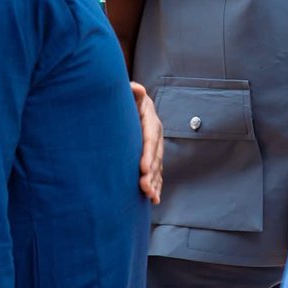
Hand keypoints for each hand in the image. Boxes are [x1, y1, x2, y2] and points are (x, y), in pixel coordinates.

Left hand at [131, 81, 162, 203]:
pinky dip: (157, 185)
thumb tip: (135, 88)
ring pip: (157, 167)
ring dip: (155, 182)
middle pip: (155, 156)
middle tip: (144, 188)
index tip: (143, 168)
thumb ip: (134, 92)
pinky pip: (157, 172)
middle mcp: (156, 136)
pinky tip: (154, 199)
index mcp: (151, 121)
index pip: (150, 139)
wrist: (135, 105)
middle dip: (151, 173)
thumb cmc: (130, 100)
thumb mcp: (132, 94)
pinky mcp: (153, 157)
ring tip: (150, 196)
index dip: (147, 154)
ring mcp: (156, 147)